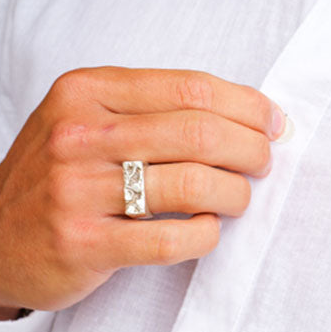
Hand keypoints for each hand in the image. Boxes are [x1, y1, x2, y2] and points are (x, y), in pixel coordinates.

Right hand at [0, 66, 284, 314]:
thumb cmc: (57, 179)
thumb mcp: (86, 120)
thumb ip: (151, 110)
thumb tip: (246, 112)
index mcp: (86, 92)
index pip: (190, 87)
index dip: (247, 106)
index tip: (273, 124)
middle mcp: (79, 134)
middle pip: (200, 132)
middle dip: (251, 150)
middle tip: (263, 165)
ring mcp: (78, 190)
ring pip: (194, 184)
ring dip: (235, 195)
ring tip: (238, 200)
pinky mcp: (85, 244)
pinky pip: (173, 238)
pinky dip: (206, 235)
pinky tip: (208, 230)